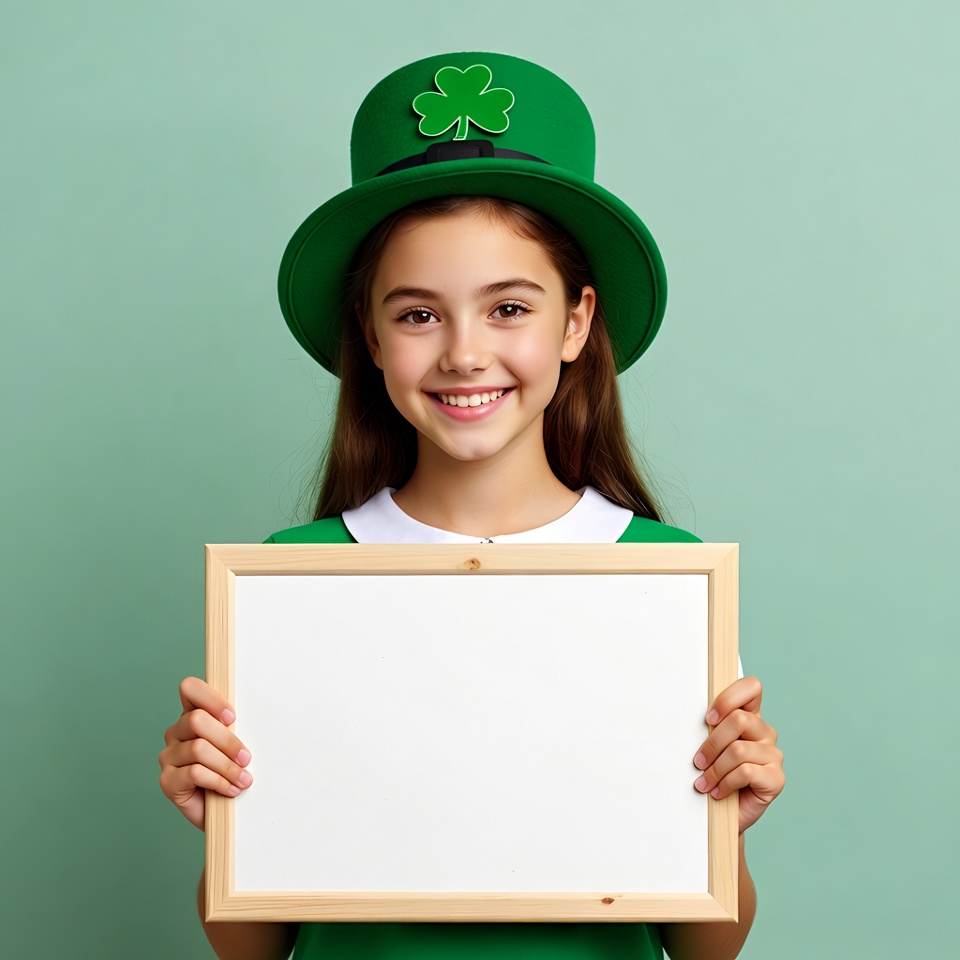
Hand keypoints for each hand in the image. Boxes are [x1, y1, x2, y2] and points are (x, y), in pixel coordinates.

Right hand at [158, 677, 252, 829]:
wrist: (224, 813)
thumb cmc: (231, 773)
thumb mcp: (234, 746)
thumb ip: (233, 728)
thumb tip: (251, 718)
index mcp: (191, 715)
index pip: (189, 688)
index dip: (210, 698)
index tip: (232, 717)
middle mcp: (175, 733)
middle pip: (197, 720)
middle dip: (227, 740)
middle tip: (246, 758)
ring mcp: (168, 757)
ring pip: (199, 749)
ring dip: (227, 766)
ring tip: (244, 779)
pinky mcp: (167, 781)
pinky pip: (195, 773)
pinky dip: (219, 781)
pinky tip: (232, 790)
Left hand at [693, 676, 783, 833]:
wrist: (723, 814)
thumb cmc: (714, 776)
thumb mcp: (711, 748)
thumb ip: (712, 729)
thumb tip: (696, 718)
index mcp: (750, 717)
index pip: (752, 688)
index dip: (729, 698)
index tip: (708, 719)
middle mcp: (765, 733)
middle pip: (738, 720)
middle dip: (712, 743)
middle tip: (698, 762)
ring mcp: (774, 755)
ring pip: (738, 750)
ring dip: (715, 769)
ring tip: (704, 782)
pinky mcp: (776, 779)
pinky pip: (746, 772)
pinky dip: (725, 783)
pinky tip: (718, 792)